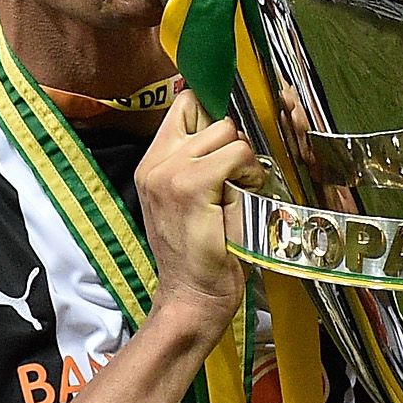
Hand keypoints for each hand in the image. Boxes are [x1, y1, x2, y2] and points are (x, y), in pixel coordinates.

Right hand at [138, 92, 257, 333]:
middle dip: (231, 142)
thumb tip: (226, 128)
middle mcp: (156, 164)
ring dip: (243, 159)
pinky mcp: (191, 186)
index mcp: (152, 164)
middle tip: (234, 179)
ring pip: (226, 131)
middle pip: (208, 115)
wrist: (192, 296)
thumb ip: (199, 162)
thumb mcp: (191, 200)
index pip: (184, 105)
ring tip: (238, 191)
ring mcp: (170, 173)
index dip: (211, 116)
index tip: (227, 143)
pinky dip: (250, 172)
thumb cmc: (200, 254)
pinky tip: (244, 197)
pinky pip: (236, 154)